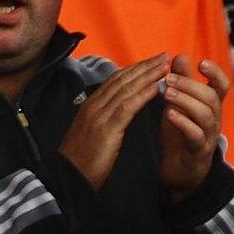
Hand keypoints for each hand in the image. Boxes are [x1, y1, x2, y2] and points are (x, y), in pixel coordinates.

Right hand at [59, 54, 167, 190]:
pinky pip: (127, 107)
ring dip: (147, 76)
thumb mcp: (93, 133)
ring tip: (165, 66)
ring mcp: (99, 115)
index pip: (116, 80)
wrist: (68, 177)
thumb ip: (104, 119)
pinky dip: (142, 95)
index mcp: (91, 105)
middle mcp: (94, 105)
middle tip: (164, 55)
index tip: (153, 61)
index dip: (135, 69)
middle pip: (122, 79)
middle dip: (145, 66)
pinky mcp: (106, 129)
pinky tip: (156, 88)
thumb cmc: (83, 159)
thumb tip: (118, 112)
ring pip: (126, 89)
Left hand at [157, 54, 230, 198]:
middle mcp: (214, 119)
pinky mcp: (198, 151)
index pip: (222, 86)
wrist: (179, 170)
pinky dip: (184, 123)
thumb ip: (182, 82)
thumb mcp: (180, 104)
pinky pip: (196, 135)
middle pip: (211, 97)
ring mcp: (208, 136)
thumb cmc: (180, 133)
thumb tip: (179, 55)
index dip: (215, 73)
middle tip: (169, 78)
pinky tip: (169, 115)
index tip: (201, 63)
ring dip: (186, 101)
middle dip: (190, 85)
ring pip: (206, 115)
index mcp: (210, 106)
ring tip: (166, 94)